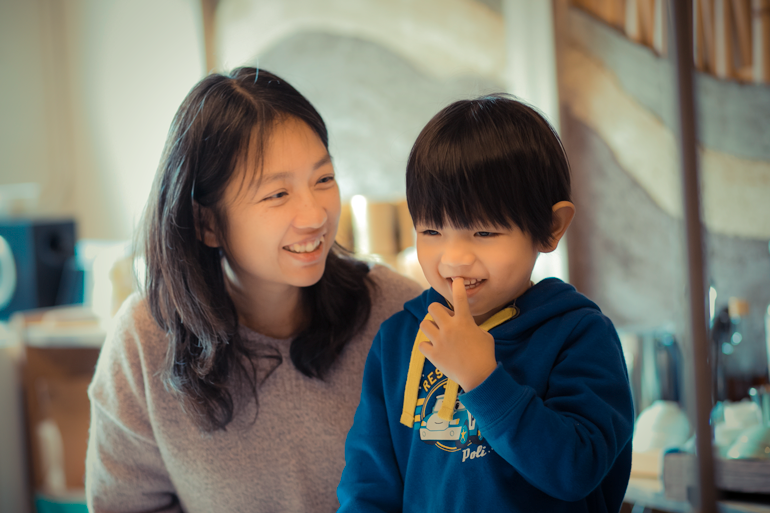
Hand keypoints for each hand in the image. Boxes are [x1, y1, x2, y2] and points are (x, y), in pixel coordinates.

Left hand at [419, 277, 497, 391]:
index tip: (456, 280)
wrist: (480, 377)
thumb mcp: (484, 335)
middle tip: (443, 319)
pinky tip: (434, 349)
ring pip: (424, 324)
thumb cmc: (485, 355)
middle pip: (433, 307)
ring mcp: (440, 341)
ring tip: (437, 334)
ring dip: (430, 327)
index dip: (457, 286)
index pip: (460, 298)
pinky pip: (422, 344)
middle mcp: (449, 328)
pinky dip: (427, 346)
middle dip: (437, 311)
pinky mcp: (433, 354)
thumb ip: (471, 326)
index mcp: (464, 321)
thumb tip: (464, 324)